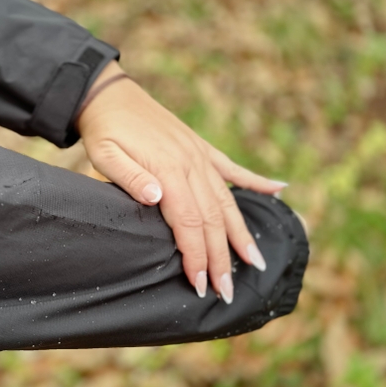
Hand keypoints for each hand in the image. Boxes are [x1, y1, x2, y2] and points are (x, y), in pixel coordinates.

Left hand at [76, 61, 286, 301]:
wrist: (110, 95)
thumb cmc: (104, 131)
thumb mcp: (105, 155)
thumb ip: (129, 177)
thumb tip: (156, 197)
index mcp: (167, 170)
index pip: (188, 222)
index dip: (196, 256)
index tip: (200, 284)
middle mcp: (191, 164)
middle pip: (213, 219)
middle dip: (222, 258)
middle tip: (229, 291)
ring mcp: (200, 156)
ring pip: (227, 201)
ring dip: (241, 234)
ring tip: (256, 262)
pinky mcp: (202, 148)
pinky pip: (233, 169)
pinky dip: (257, 181)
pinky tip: (280, 190)